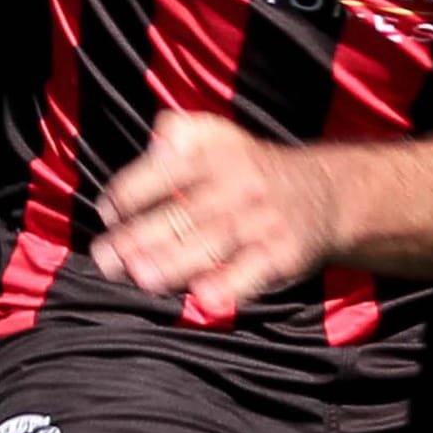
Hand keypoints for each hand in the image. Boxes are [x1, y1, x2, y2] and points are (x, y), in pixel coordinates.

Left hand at [92, 114, 336, 313]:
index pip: (167, 170)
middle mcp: (240, 184)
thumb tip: (158, 134)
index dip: (132, 191)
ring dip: (175, 262)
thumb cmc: (252, 170)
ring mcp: (262, 220)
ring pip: (213, 242)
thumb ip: (183, 133)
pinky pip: (254, 271)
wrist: (326, 193)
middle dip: (142, 237)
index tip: (107, 215)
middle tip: (106, 258)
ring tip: (142, 279)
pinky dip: (230, 285)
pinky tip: (204, 299)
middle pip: (184, 212)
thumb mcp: (222, 137)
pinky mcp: (284, 253)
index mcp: (217, 154)